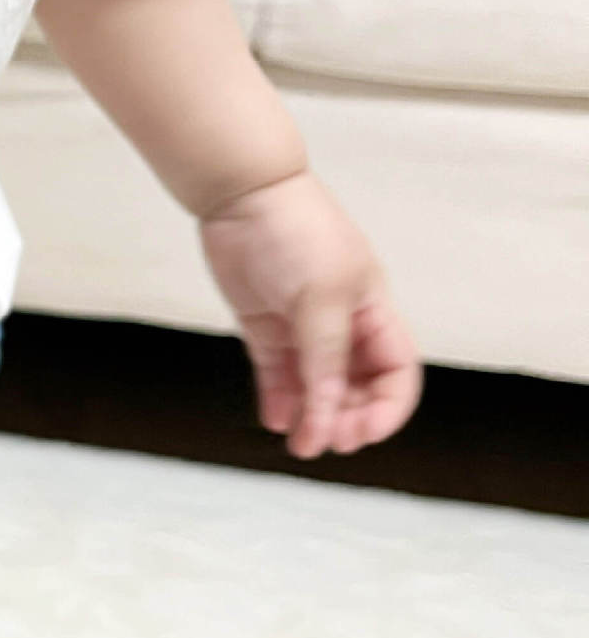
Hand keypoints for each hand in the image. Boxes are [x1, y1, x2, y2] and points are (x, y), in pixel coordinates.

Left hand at [199, 168, 421, 459]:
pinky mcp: (264, 327)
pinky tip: (276, 421)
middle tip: (325, 440)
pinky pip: (277, 374)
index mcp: (373, 313)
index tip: (364, 433)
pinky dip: (279, 400)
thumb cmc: (297, 231)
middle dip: (346, 419)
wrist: (240, 195)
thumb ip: (326, 357)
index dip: (388, 409)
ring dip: (312, 417)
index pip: (396, 374)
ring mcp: (301, 327)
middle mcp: (341, 325)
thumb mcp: (321, 297)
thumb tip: (328, 411)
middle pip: (357, 388)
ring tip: (299, 442)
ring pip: (315, 387)